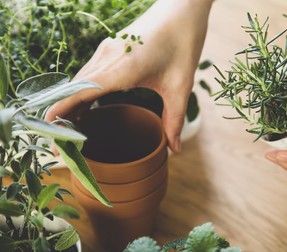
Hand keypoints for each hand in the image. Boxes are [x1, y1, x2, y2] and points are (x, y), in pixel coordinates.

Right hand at [45, 0, 212, 151]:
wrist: (182, 10)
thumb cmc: (183, 45)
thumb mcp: (180, 86)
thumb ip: (174, 120)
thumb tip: (174, 149)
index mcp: (121, 68)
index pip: (80, 92)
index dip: (61, 112)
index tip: (49, 131)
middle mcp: (106, 57)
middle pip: (74, 88)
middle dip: (63, 115)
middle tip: (63, 143)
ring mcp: (106, 50)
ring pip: (79, 80)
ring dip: (71, 102)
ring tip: (72, 128)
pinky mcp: (110, 47)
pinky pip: (88, 73)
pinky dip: (81, 91)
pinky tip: (87, 105)